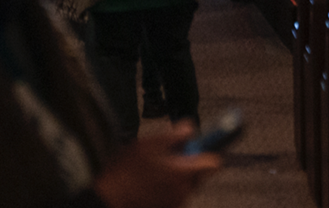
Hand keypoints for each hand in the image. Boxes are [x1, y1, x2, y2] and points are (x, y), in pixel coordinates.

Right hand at [92, 122, 220, 207]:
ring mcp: (177, 203)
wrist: (111, 200)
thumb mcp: (150, 144)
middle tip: (169, 151)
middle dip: (189, 161)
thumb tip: (191, 128)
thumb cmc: (128, 171)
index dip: (213, 148)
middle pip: (199, 173)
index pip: (214, 162)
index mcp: (184, 173)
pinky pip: (174, 193)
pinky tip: (147, 180)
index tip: (217, 137)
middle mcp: (185, 191)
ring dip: (176, 173)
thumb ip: (174, 136)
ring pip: (185, 183)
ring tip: (151, 166)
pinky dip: (166, 185)